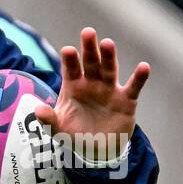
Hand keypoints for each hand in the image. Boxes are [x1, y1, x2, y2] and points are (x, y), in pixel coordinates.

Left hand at [33, 27, 149, 161]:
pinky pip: (133, 87)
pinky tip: (144, 67)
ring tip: (107, 43)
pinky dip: (139, 77)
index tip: (68, 50)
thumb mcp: (59, 130)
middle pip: (90, 62)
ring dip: (109, 56)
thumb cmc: (75, 134)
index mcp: (73, 85)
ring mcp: (109, 89)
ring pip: (109, 69)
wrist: (98, 151)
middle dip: (89, 48)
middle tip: (88, 32)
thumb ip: (48, 120)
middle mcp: (92, 83)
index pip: (70, 69)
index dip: (69, 59)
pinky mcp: (126, 100)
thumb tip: (38, 110)